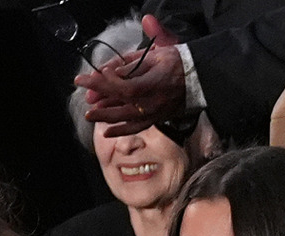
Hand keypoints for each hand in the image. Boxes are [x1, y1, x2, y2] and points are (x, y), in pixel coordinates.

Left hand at [75, 14, 183, 138]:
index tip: (88, 78)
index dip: (103, 84)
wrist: (199, 77)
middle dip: (99, 100)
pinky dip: (120, 130)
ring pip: (125, 118)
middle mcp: (151, 102)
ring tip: (90, 115)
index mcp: (151, 83)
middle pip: (119, 104)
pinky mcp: (156, 118)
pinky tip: (107, 131)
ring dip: (105, 116)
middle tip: (85, 97)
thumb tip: (111, 72)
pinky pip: (136, 128)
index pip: (121, 86)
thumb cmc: (177, 62)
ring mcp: (153, 113)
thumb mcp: (154, 55)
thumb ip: (131, 64)